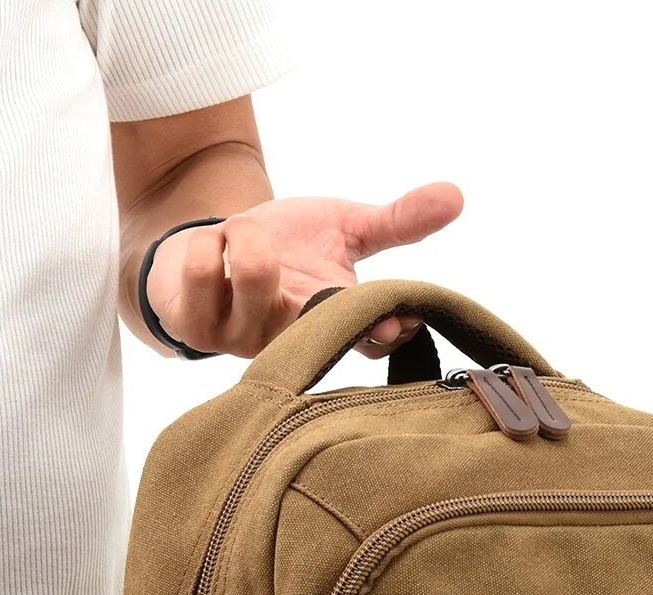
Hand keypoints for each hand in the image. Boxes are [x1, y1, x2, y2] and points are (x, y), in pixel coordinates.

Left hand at [145, 182, 463, 358]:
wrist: (214, 252)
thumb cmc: (288, 247)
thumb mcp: (346, 228)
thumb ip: (399, 220)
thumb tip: (456, 195)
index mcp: (334, 322)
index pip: (370, 342)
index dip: (385, 333)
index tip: (400, 317)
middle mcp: (293, 339)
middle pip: (318, 332)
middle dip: (326, 307)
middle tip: (329, 286)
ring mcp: (243, 337)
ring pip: (252, 275)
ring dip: (249, 235)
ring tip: (246, 234)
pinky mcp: (196, 326)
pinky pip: (202, 267)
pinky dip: (208, 239)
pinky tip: (212, 247)